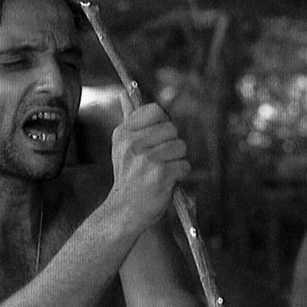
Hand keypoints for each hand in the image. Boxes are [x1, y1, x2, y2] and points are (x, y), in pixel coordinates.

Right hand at [110, 99, 189, 229]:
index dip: (162, 125)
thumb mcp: (122, 148)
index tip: (155, 141)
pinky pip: (184, 165)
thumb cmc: (128, 180)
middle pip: (172, 128)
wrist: (122, 214)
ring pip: (181, 146)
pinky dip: (180, 176)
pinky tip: (165, 184)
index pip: (156, 110)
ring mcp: (147, 160)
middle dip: (171, 145)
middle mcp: (133, 144)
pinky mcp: (161, 175)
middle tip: (157, 163)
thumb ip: (128, 120)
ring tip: (160, 174)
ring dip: (176, 161)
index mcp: (123, 134)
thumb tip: (123, 92)